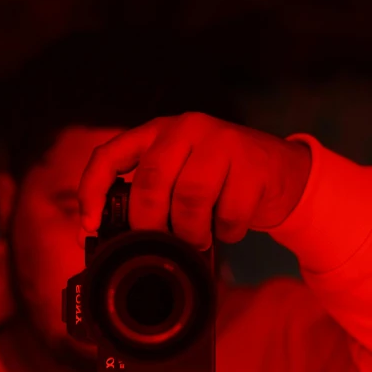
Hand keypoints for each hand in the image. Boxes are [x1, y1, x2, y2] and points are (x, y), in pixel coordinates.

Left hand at [77, 112, 311, 249]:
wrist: (282, 172)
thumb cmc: (219, 181)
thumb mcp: (178, 176)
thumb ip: (148, 195)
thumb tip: (105, 237)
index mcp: (156, 133)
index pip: (109, 155)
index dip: (92, 192)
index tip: (89, 226)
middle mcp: (184, 129)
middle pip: (151, 182)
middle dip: (150, 224)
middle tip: (159, 242)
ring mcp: (221, 141)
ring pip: (190, 198)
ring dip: (192, 231)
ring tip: (200, 237)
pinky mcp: (252, 163)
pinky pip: (229, 212)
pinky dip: (226, 232)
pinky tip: (229, 226)